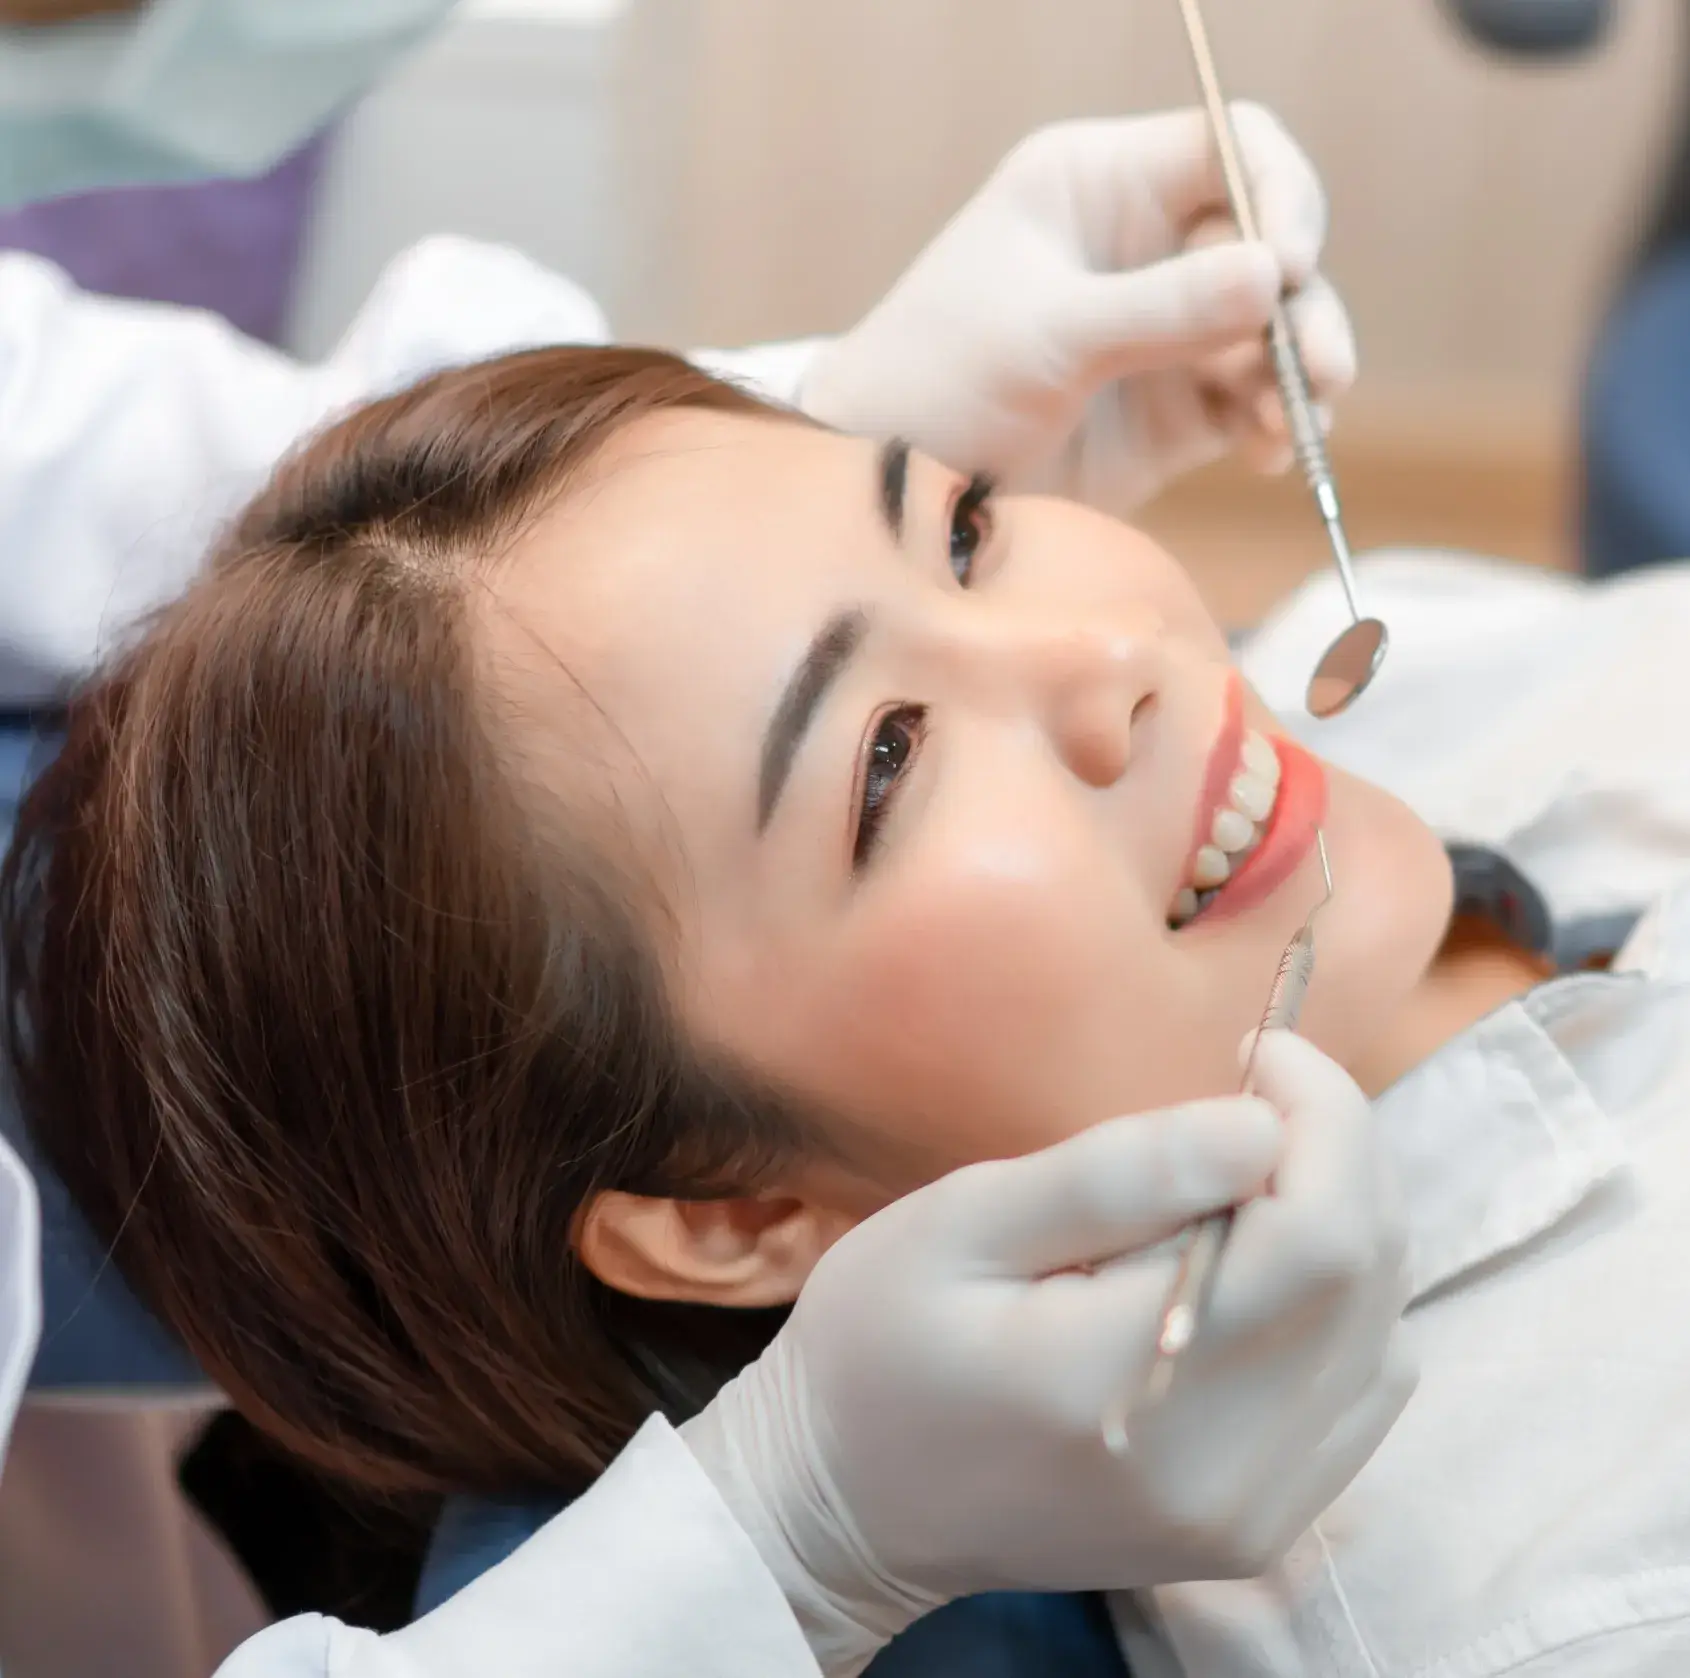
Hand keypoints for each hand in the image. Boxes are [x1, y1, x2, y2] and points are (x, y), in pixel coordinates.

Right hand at [681, 1033, 1413, 1676]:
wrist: (852, 1504)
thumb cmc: (880, 1342)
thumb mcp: (962, 1222)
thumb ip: (1114, 1177)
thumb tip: (1259, 1127)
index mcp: (1124, 1378)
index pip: (1319, 1237)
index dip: (1323, 1119)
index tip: (1258, 1053)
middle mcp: (1218, 1470)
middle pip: (1366, 1279)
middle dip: (1336, 1154)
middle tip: (1250, 1097)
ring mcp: (1249, 1515)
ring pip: (1382, 1331)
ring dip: (1341, 1224)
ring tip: (1242, 1180)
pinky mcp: (1259, 1532)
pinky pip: (1362, 1392)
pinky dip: (1340, 1307)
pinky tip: (1256, 1270)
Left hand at [800, 106, 1355, 515]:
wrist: (894, 490)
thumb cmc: (938, 383)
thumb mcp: (1046, 337)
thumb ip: (1162, 308)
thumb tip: (1275, 275)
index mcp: (1099, 187)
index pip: (1228, 148)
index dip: (1276, 194)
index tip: (1287, 264)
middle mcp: (1142, 249)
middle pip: (1267, 244)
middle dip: (1302, 303)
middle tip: (1317, 367)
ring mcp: (1162, 334)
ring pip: (1271, 330)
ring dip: (1299, 371)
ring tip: (1295, 421)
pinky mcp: (1170, 412)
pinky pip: (1251, 403)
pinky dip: (1273, 424)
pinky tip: (1271, 454)